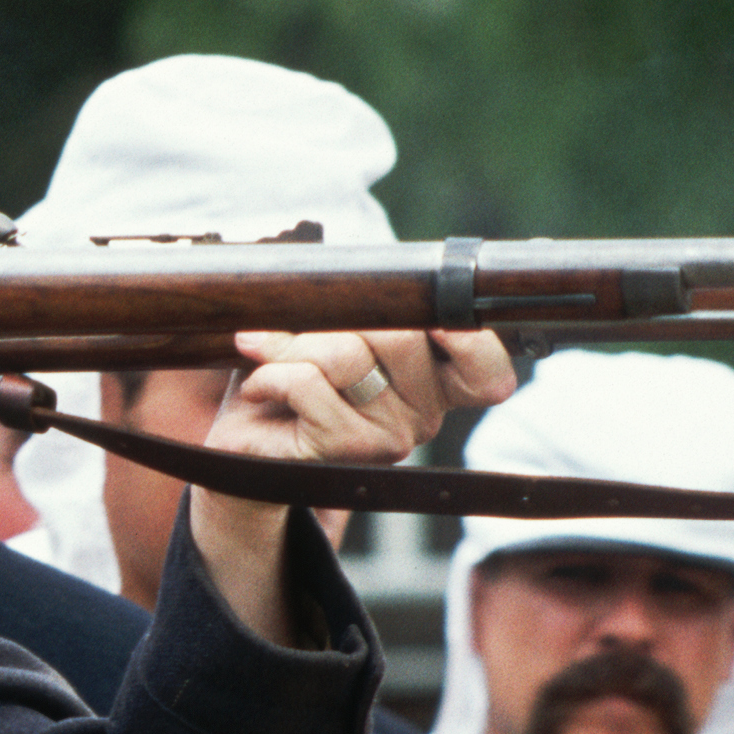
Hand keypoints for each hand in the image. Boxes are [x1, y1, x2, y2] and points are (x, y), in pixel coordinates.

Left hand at [188, 330, 519, 642]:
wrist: (247, 445)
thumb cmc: (295, 380)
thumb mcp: (333, 335)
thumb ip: (362, 314)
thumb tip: (359, 283)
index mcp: (438, 385)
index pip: (485, 370)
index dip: (471, 340)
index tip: (432, 319)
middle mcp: (426, 417)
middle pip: (400, 335)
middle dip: (336, 319)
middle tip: (297, 332)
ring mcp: (390, 439)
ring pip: (346, 355)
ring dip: (291, 345)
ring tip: (269, 360)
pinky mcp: (344, 451)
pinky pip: (306, 384)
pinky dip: (270, 373)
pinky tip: (259, 388)